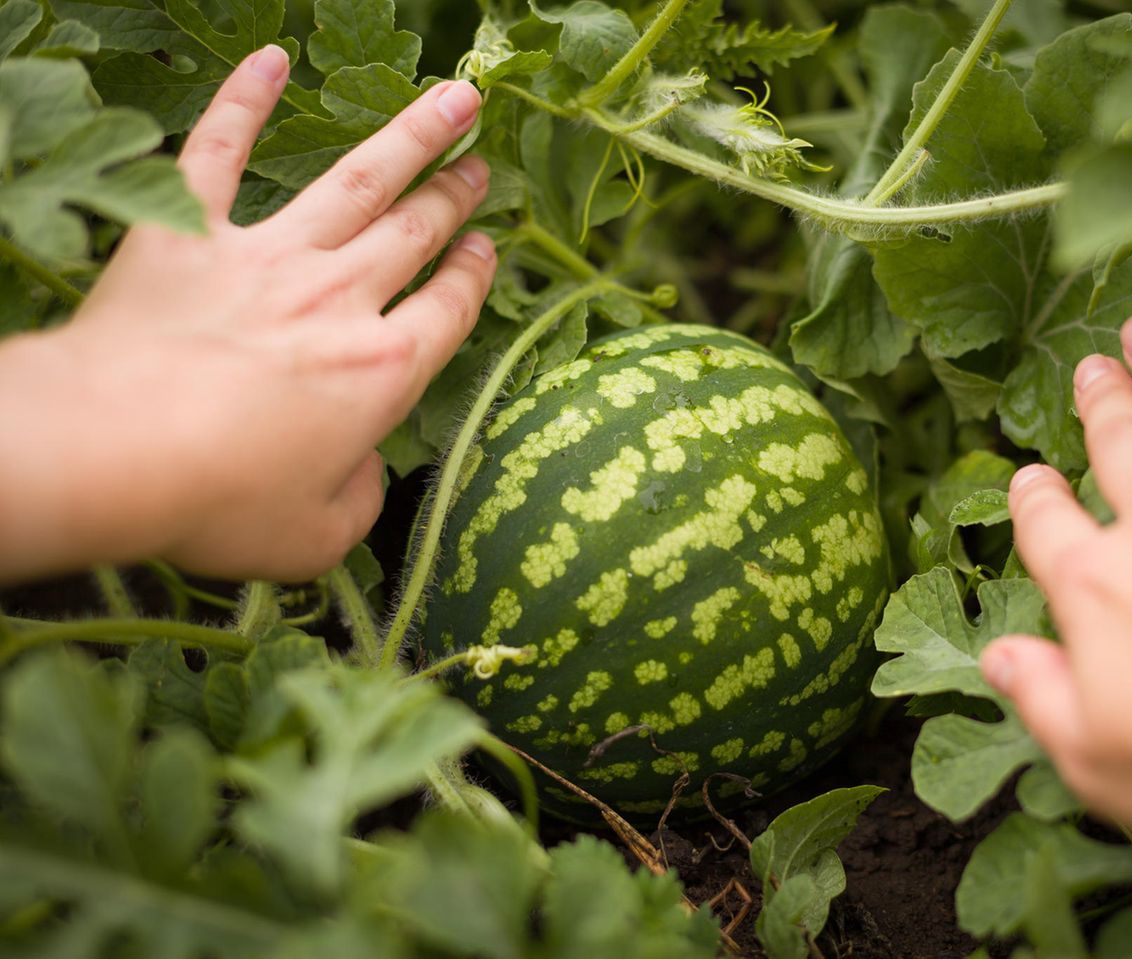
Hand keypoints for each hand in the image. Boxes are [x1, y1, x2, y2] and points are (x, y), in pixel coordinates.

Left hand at [27, 46, 494, 580]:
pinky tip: (271, 60)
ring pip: (356, 182)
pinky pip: (220, 153)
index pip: (448, 310)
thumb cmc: (219, 502)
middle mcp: (338, 301)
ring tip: (450, 99)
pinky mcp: (190, 233)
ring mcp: (267, 258)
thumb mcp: (317, 536)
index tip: (486, 247)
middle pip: (414, 234)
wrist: (113, 450)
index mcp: (381, 373)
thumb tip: (361, 468)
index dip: (473, 276)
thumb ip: (359, 499)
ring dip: (409, 137)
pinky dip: (244, 101)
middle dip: (454, 194)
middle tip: (481, 163)